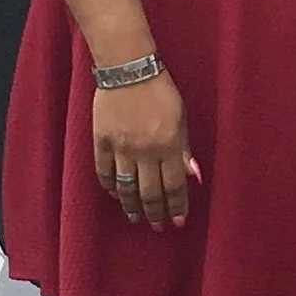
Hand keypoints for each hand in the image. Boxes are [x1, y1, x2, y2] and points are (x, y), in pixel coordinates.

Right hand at [93, 73, 196, 229]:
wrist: (129, 69)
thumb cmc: (161, 90)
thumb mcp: (181, 117)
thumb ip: (184, 148)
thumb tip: (193, 176)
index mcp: (169, 144)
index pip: (173, 185)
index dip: (176, 206)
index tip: (178, 221)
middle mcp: (146, 150)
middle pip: (150, 192)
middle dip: (155, 213)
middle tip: (157, 226)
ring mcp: (122, 147)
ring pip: (126, 188)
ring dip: (132, 206)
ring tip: (136, 218)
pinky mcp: (102, 141)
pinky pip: (104, 172)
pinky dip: (110, 187)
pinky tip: (116, 196)